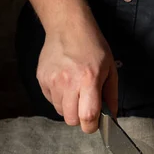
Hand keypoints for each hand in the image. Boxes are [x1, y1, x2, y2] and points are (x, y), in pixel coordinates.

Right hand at [36, 12, 117, 132]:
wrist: (67, 27)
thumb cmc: (93, 47)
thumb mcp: (110, 69)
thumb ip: (111, 96)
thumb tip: (111, 117)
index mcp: (88, 80)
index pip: (87, 116)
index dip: (91, 126)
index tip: (94, 124)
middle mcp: (68, 82)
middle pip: (71, 119)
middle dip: (80, 118)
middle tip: (86, 106)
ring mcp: (52, 81)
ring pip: (60, 112)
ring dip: (69, 108)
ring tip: (75, 91)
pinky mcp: (41, 79)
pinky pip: (51, 100)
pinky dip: (59, 98)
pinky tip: (65, 84)